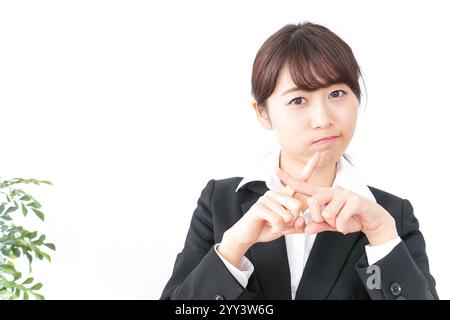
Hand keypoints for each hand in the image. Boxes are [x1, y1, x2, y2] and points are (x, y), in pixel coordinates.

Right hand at [218, 152, 320, 265]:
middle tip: (282, 223)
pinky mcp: (259, 206)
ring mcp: (266, 198)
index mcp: (283, 196)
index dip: (309, 168)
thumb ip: (297, 226)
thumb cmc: (267, 228)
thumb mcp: (286, 228)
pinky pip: (277, 219)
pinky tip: (271, 227)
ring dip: (283, 226)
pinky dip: (277, 228)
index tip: (317, 155)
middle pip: (298, 205)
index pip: (298, 181)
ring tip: (273, 225)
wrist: (248, 235)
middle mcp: (275, 194)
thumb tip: (302, 221)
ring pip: (287, 215)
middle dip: (293, 220)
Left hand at [276, 168, 398, 244]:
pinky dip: (342, 227)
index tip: (275, 170)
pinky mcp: (355, 200)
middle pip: (313, 202)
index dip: (289, 180)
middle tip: (327, 222)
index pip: (304, 186)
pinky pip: (340, 218)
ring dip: (333, 223)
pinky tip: (348, 225)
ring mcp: (344, 194)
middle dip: (317, 217)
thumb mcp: (331, 225)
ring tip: (342, 222)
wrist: (374, 221)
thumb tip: (305, 229)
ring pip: (327, 212)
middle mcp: (333, 190)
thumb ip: (318, 226)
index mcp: (324, 194)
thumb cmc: (351, 219)